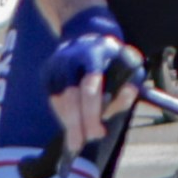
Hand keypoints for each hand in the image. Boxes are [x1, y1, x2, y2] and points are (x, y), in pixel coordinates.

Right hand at [40, 4, 140, 147]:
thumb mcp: (129, 65)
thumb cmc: (114, 57)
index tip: (98, 133)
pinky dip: (62, 115)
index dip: (92, 112)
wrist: (86, 32)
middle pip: (70, 97)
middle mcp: (71, 57)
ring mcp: (55, 64)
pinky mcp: (46, 72)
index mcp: (94, 53)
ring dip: (68, 122)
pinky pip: (53, 100)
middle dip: (76, 124)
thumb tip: (128, 93)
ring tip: (77, 140)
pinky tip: (72, 124)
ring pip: (59, 101)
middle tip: (80, 145)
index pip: (90, 86)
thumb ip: (130, 83)